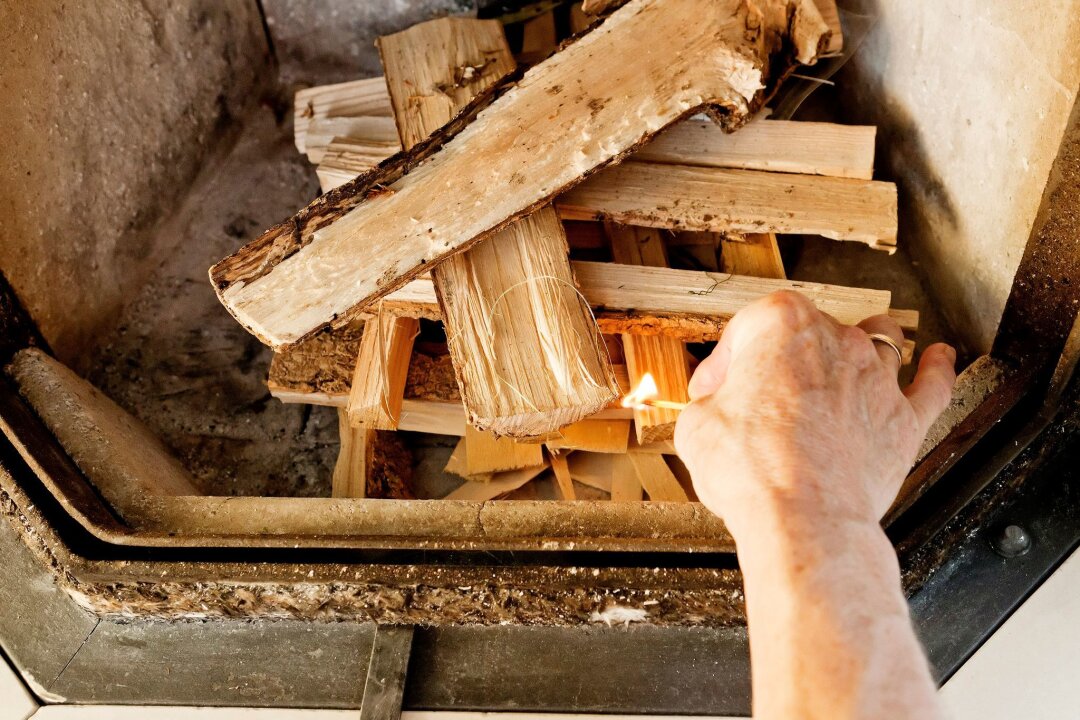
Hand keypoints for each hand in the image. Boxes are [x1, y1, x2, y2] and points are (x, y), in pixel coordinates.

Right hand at [674, 290, 955, 536]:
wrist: (801, 517)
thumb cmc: (749, 469)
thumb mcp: (696, 425)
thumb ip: (711, 402)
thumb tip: (717, 407)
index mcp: (780, 324)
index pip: (747, 328)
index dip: (726, 362)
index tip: (716, 390)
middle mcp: (834, 340)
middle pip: (811, 331)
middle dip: (784, 359)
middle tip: (762, 397)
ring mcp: (876, 377)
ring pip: (878, 341)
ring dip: (862, 346)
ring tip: (852, 356)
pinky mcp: (904, 419)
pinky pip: (932, 384)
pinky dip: (937, 368)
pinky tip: (939, 357)